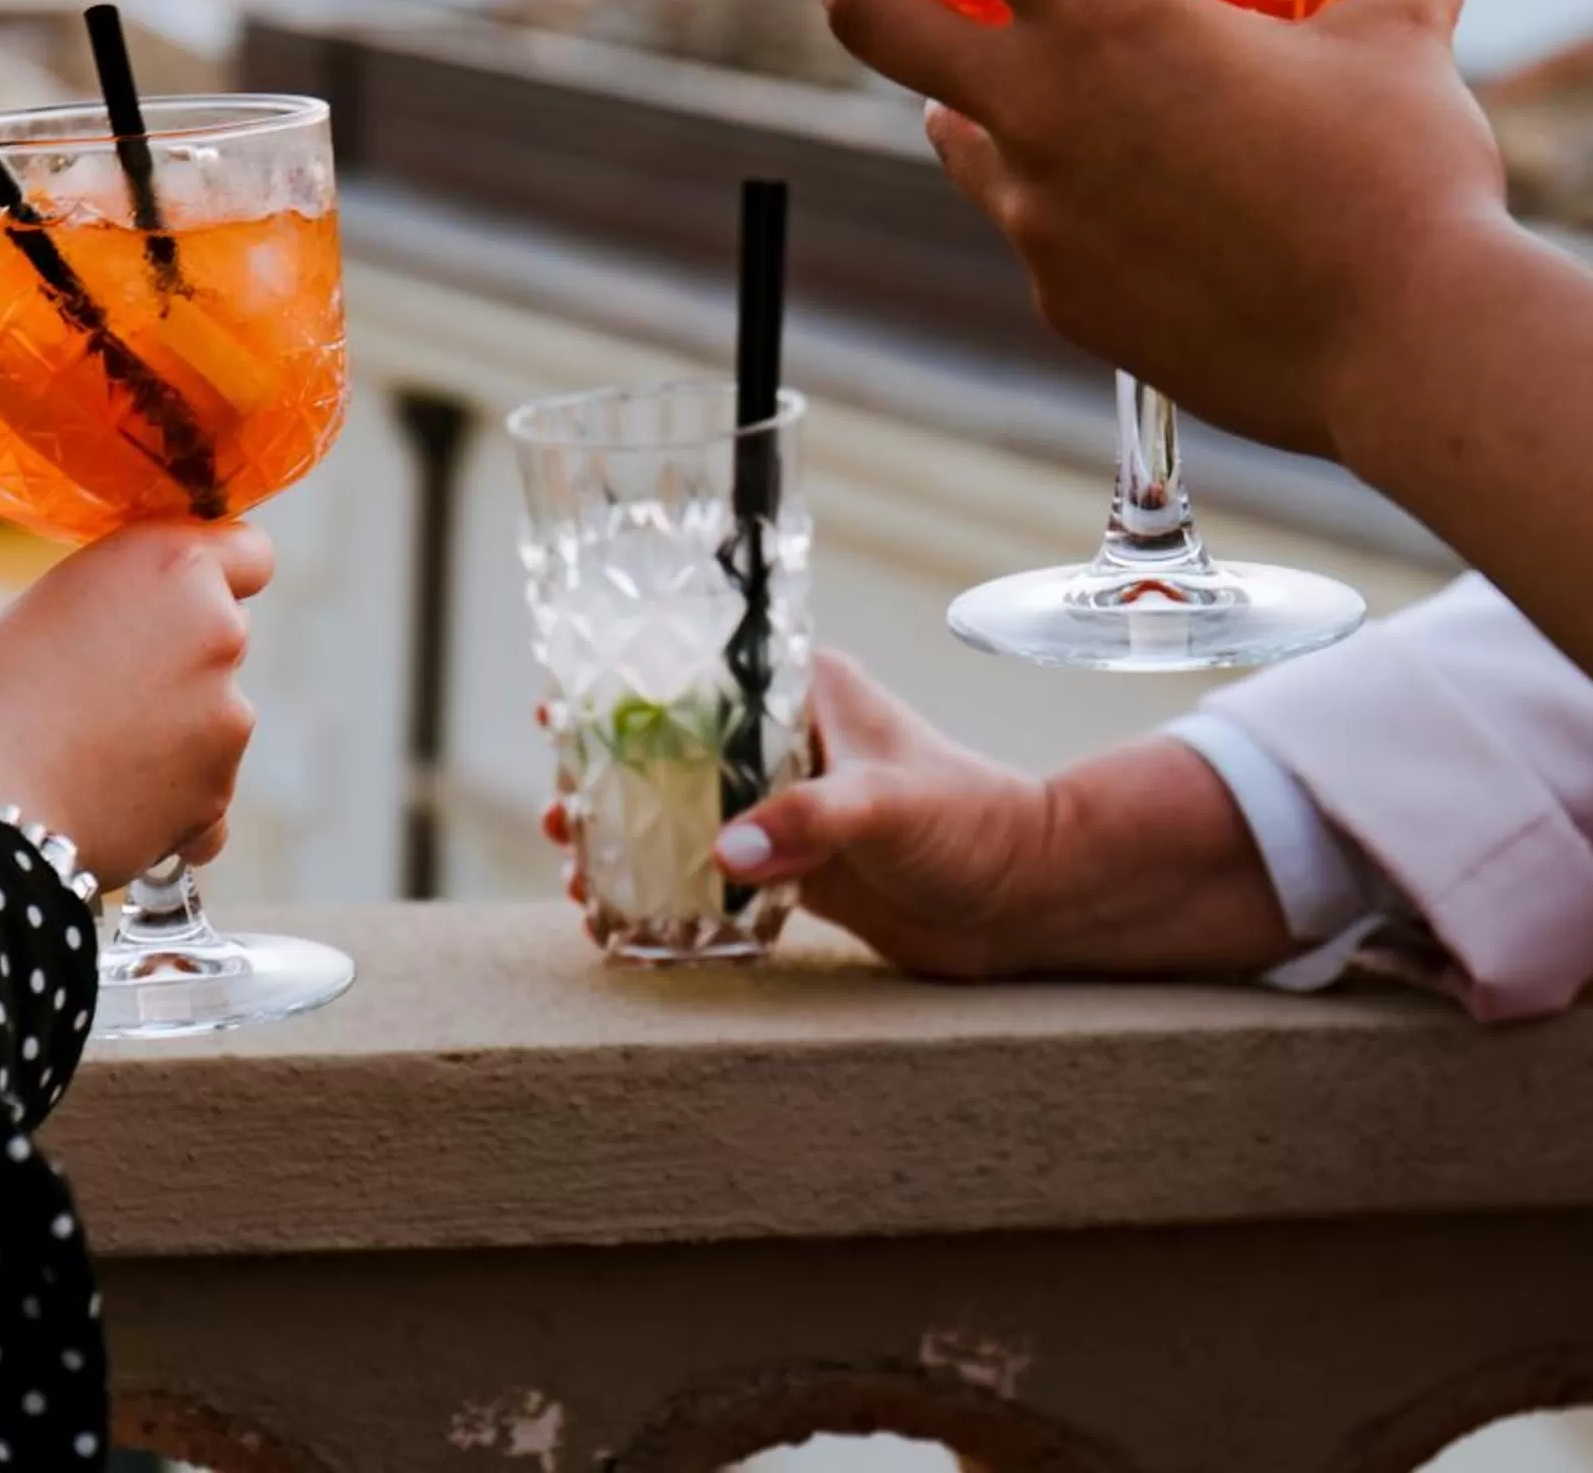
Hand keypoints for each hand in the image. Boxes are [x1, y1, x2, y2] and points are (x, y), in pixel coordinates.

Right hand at [0, 520, 272, 885]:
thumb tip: (121, 634)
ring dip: (172, 732)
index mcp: (173, 567)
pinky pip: (201, 791)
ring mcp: (227, 719)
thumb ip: (108, 611)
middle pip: (222, 636)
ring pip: (213, 716)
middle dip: (178, 657)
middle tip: (99, 687)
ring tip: (86, 758)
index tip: (176, 598)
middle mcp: (219, 633)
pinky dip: (169, 801)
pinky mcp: (217, 795)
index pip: (249, 553)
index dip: (213, 576)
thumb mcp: (40, 612)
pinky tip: (104, 806)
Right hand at [549, 650, 1297, 979]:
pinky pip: (715, 873)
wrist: (1034, 899)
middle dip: (608, 782)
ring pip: (685, 814)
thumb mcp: (890, 806)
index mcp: (806, 694)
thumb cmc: (976, 824)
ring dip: (629, 842)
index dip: (622, 693)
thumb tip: (726, 850)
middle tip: (559, 814)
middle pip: (671, 751)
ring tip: (577, 874)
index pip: (695, 676)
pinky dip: (669, 890)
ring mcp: (790, 806)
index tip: (557, 713)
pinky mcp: (799, 867)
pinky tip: (623, 917)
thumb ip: (809, 821)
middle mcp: (789, 743)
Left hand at [812, 0, 1509, 458]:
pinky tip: (1139, 202)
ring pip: (956, 133)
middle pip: (868, 17)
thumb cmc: (1402, 185)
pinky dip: (1062, 195)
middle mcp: (1040, 111)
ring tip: (1021, 77)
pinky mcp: (1061, 299)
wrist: (1404, 355)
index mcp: (1105, 16)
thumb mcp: (1404, 47)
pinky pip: (1037, 226)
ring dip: (965, 90)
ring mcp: (1037, 217)